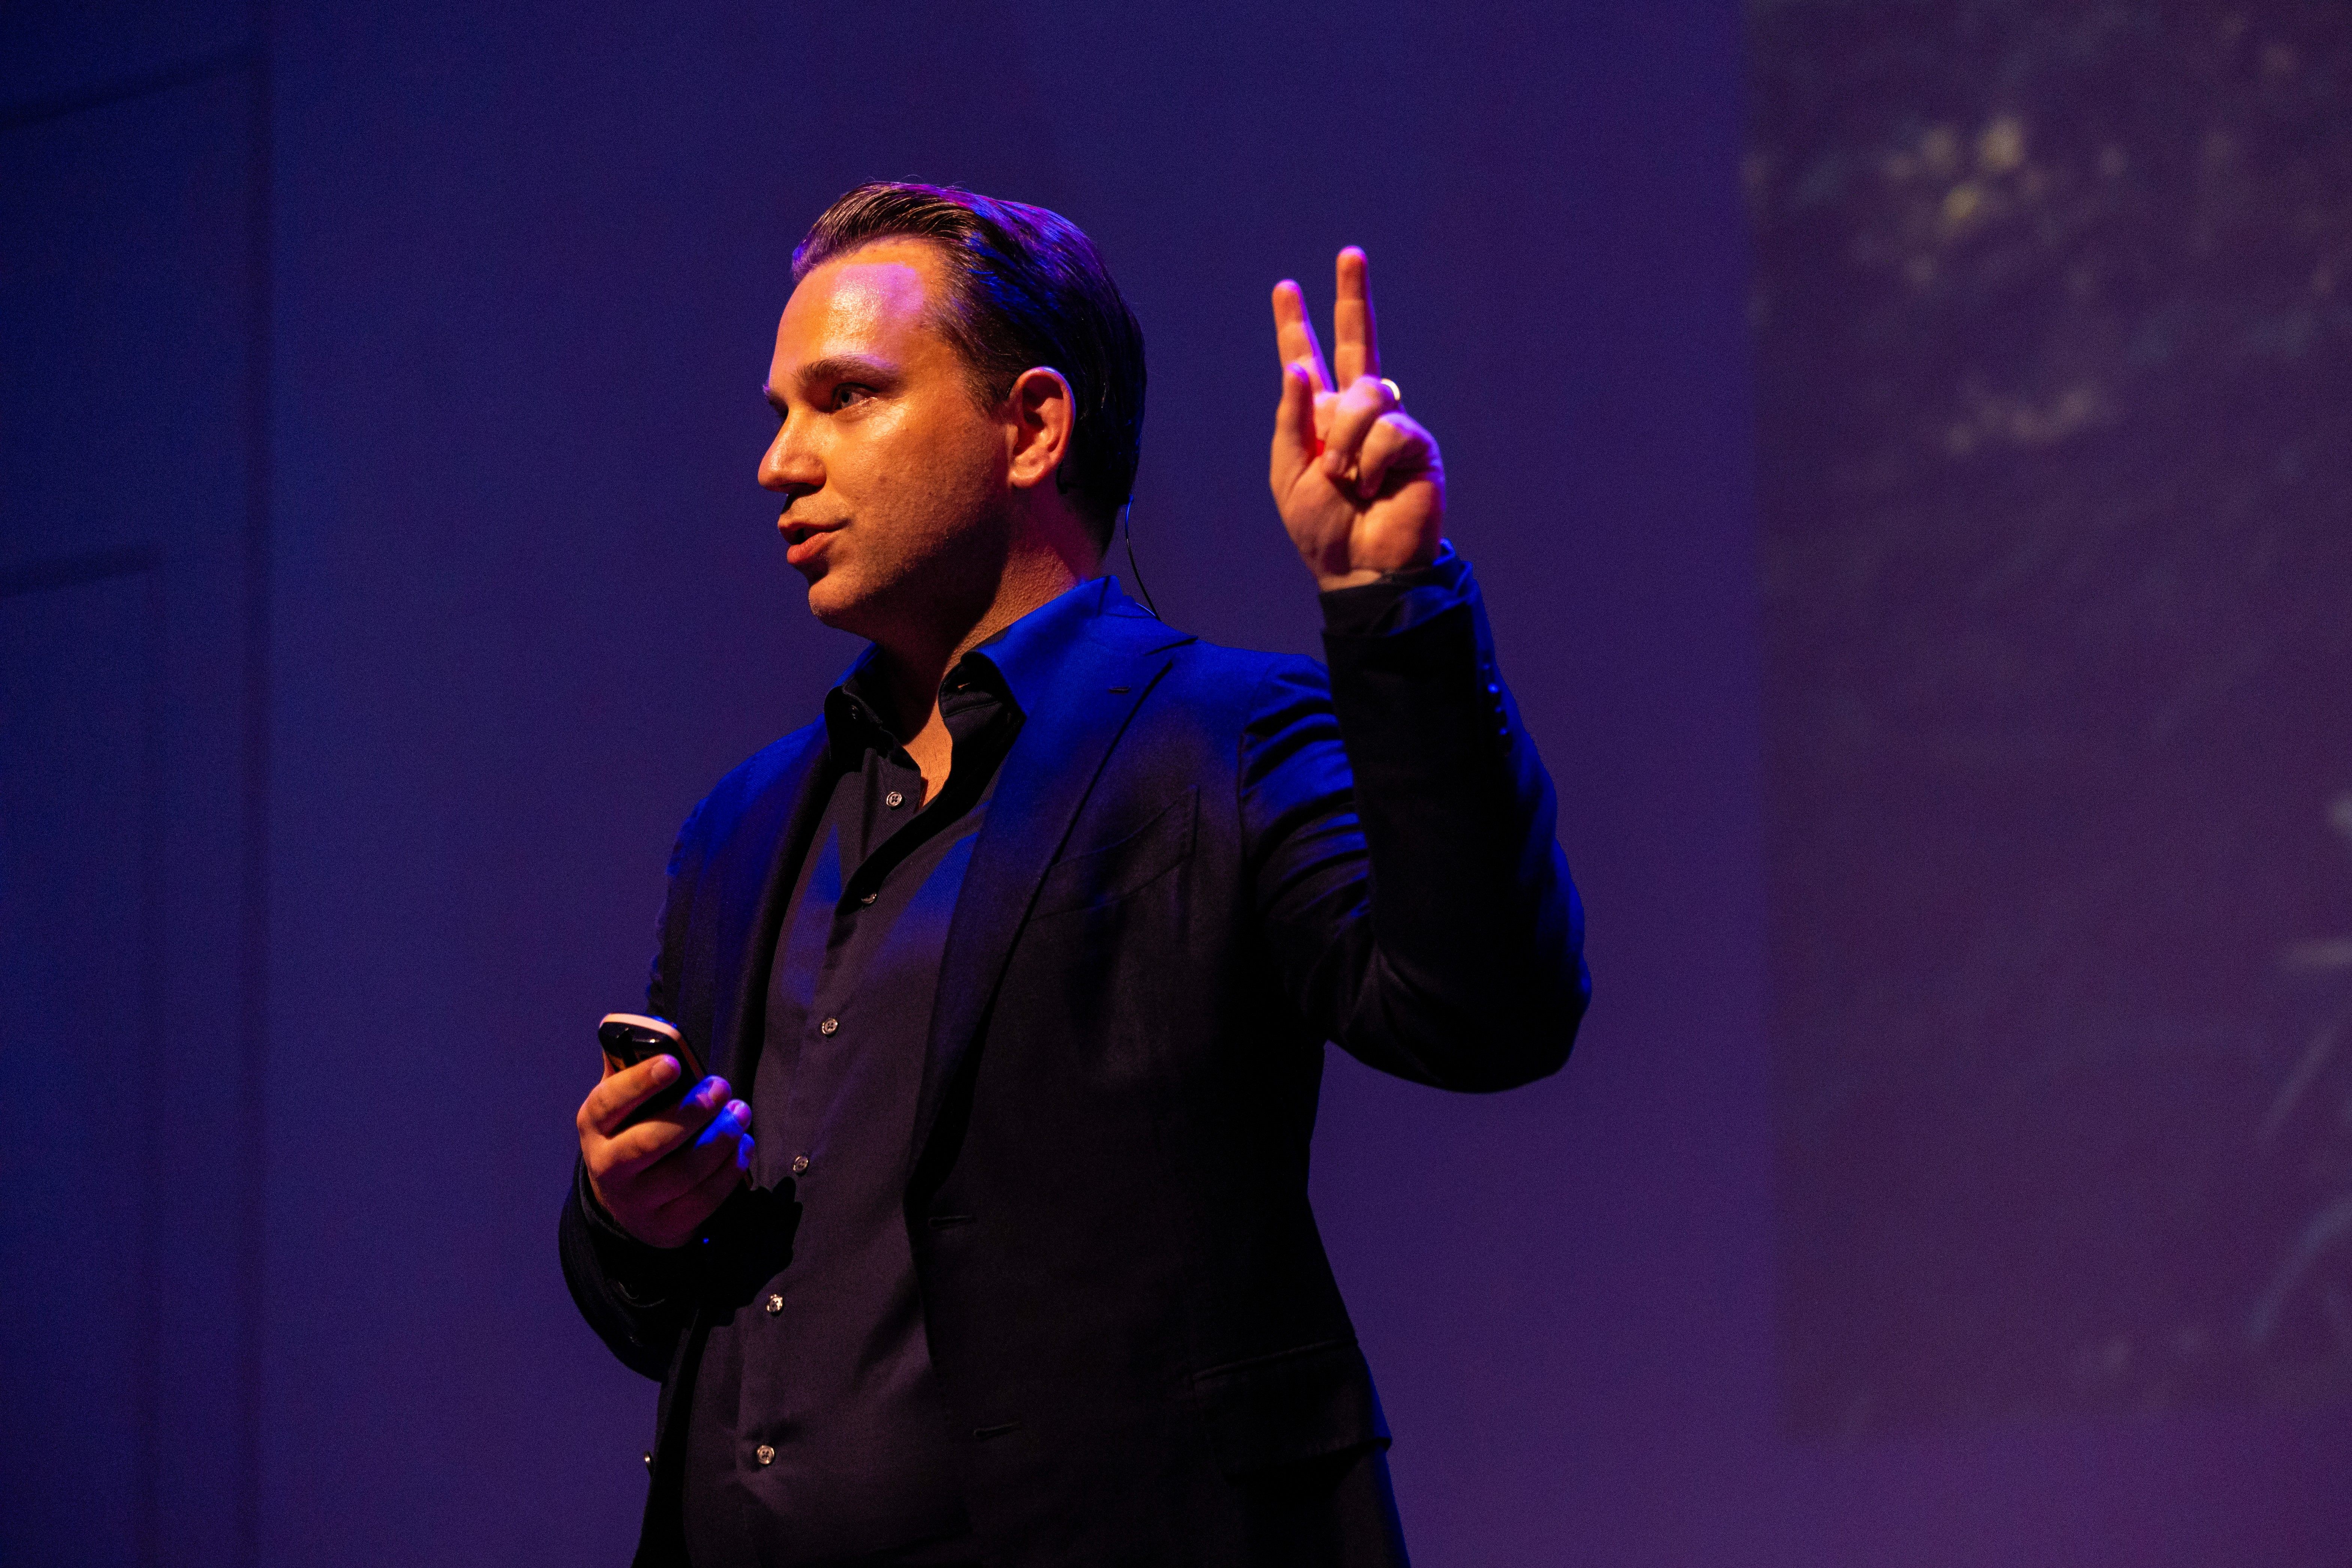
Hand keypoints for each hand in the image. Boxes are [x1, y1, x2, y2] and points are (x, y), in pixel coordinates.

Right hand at [576, 1055, 752, 1248]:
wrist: (627, 1200)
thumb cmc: (633, 1131)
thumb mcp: (624, 1100)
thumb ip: (632, 1066)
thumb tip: (649, 1030)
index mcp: (594, 1126)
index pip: (609, 1102)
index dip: (640, 1082)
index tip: (673, 1063)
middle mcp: (607, 1166)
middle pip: (650, 1141)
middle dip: (692, 1112)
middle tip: (722, 1088)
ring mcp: (636, 1201)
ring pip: (683, 1172)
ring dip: (720, 1139)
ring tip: (741, 1114)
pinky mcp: (665, 1225)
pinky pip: (704, 1199)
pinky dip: (729, 1171)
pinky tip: (743, 1146)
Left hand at [1270, 247, 1444, 589]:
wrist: (1360, 567)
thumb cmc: (1322, 528)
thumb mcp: (1289, 472)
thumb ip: (1292, 420)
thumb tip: (1298, 369)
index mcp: (1320, 417)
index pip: (1307, 362)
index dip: (1295, 326)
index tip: (1285, 288)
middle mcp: (1357, 412)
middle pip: (1357, 342)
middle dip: (1352, 296)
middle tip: (1350, 253)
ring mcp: (1390, 424)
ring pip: (1367, 394)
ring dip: (1346, 441)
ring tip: (1345, 481)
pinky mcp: (1417, 443)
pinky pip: (1389, 429)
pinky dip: (1371, 463)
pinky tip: (1373, 489)